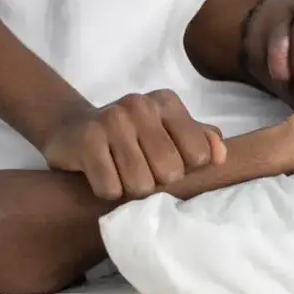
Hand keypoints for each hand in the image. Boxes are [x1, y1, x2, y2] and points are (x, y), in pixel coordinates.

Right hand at [42, 90, 225, 199]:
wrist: (72, 128)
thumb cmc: (130, 136)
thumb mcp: (168, 131)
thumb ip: (200, 140)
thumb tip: (221, 155)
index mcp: (167, 102)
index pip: (198, 155)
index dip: (184, 170)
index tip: (165, 163)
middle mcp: (141, 105)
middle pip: (170, 173)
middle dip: (156, 183)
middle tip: (140, 172)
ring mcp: (112, 120)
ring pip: (140, 185)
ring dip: (130, 190)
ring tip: (121, 174)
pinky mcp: (87, 140)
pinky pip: (111, 189)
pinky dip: (107, 191)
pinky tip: (102, 175)